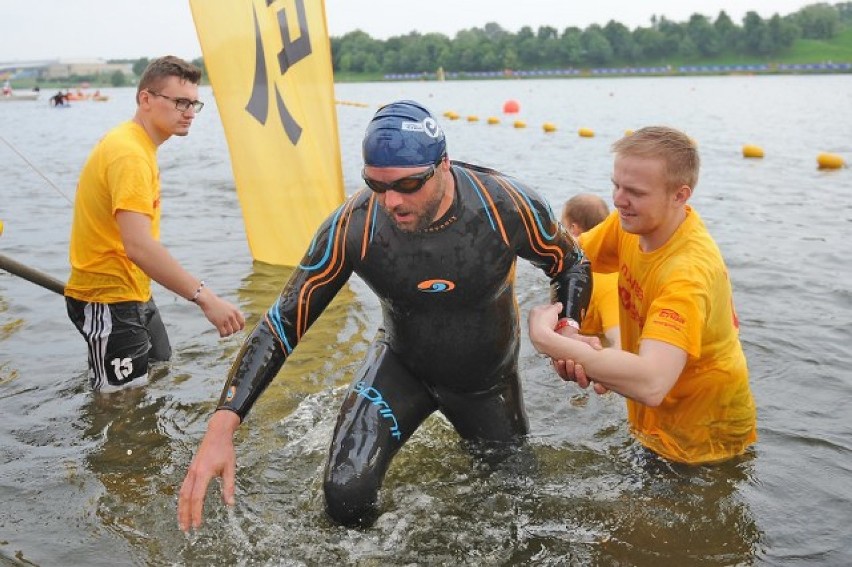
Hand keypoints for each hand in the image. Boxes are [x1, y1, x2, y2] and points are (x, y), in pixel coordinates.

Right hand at [178, 410, 239, 531]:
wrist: (217, 433)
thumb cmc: (225, 450)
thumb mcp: (230, 467)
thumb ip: (229, 486)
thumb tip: (230, 504)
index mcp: (204, 473)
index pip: (197, 497)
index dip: (197, 513)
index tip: (198, 525)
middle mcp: (194, 473)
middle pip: (185, 498)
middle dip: (185, 515)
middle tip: (186, 530)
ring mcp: (190, 471)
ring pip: (181, 494)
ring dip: (181, 509)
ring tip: (182, 523)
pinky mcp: (190, 470)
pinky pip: (183, 488)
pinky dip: (182, 500)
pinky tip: (184, 508)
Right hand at [196, 289, 245, 336]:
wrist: (209, 301)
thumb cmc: (218, 304)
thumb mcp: (229, 307)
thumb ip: (234, 313)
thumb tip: (239, 322)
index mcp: (235, 311)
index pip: (242, 322)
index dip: (241, 327)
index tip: (238, 329)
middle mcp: (232, 315)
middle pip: (237, 328)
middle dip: (234, 331)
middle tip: (229, 331)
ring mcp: (225, 319)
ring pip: (230, 332)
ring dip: (228, 334)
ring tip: (224, 333)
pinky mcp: (218, 323)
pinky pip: (223, 333)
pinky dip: (223, 335)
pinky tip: (221, 335)